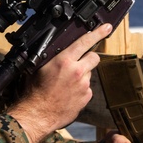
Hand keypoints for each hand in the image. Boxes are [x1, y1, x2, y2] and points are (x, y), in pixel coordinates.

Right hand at [9, 23, 112, 142]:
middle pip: (94, 57)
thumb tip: (60, 50)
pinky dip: (81, 89)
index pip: (85, 42)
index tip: (107, 28)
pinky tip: (68, 93)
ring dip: (82, 75)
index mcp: (64, 61)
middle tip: (79, 63)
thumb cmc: (35, 92)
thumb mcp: (39, 67)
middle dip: (89, 57)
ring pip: (89, 73)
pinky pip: (87, 88)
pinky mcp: (86, 97)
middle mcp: (77, 72)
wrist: (38, 114)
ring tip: (66, 83)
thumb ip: (54, 57)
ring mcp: (84, 85)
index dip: (98, 33)